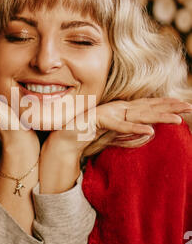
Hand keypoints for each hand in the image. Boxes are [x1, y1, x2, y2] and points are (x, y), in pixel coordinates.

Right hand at [43, 96, 191, 156]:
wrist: (64, 138)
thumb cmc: (88, 135)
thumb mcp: (113, 136)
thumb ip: (129, 134)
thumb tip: (149, 133)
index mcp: (122, 110)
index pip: (149, 106)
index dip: (167, 105)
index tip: (185, 106)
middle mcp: (118, 108)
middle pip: (148, 106)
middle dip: (170, 106)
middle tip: (190, 106)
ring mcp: (109, 112)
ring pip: (138, 114)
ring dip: (159, 116)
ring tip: (178, 119)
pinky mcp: (99, 120)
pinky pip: (120, 126)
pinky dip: (134, 127)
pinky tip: (149, 130)